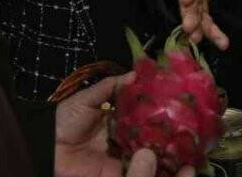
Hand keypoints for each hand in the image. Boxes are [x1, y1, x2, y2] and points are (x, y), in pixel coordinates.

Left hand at [54, 74, 196, 176]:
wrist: (47, 148)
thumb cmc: (64, 122)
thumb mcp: (87, 99)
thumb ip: (110, 87)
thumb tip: (135, 74)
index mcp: (121, 124)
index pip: (149, 119)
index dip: (165, 113)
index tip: (182, 104)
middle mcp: (128, 143)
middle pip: (157, 141)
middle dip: (175, 138)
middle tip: (194, 130)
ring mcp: (127, 162)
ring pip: (156, 161)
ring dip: (174, 156)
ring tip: (191, 150)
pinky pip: (144, 175)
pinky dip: (159, 171)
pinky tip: (177, 166)